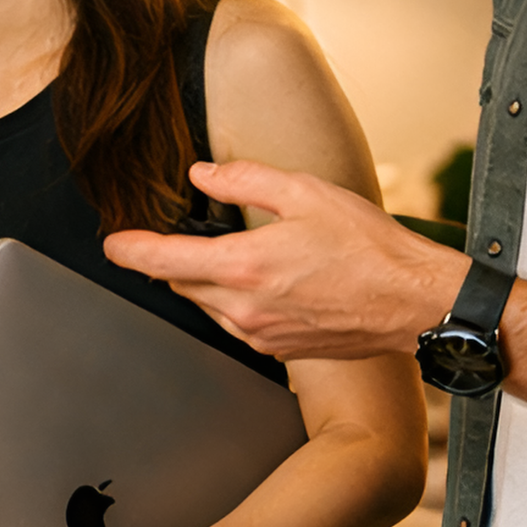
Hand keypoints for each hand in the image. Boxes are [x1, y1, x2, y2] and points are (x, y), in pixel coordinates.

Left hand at [105, 158, 463, 359]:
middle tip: (188, 237)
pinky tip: (268, 283)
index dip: (131, 251)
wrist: (413, 303)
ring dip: (208, 281)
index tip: (112, 244)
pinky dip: (236, 302)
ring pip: (208, 306)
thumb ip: (244, 180)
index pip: (164, 261)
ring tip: (243, 256)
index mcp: (246, 266)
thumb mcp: (306, 193)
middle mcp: (244, 307)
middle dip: (175, 260)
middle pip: (181, 285)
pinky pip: (236, 324)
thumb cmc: (369, 247)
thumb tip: (201, 175)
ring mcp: (260, 335)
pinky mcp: (277, 351)